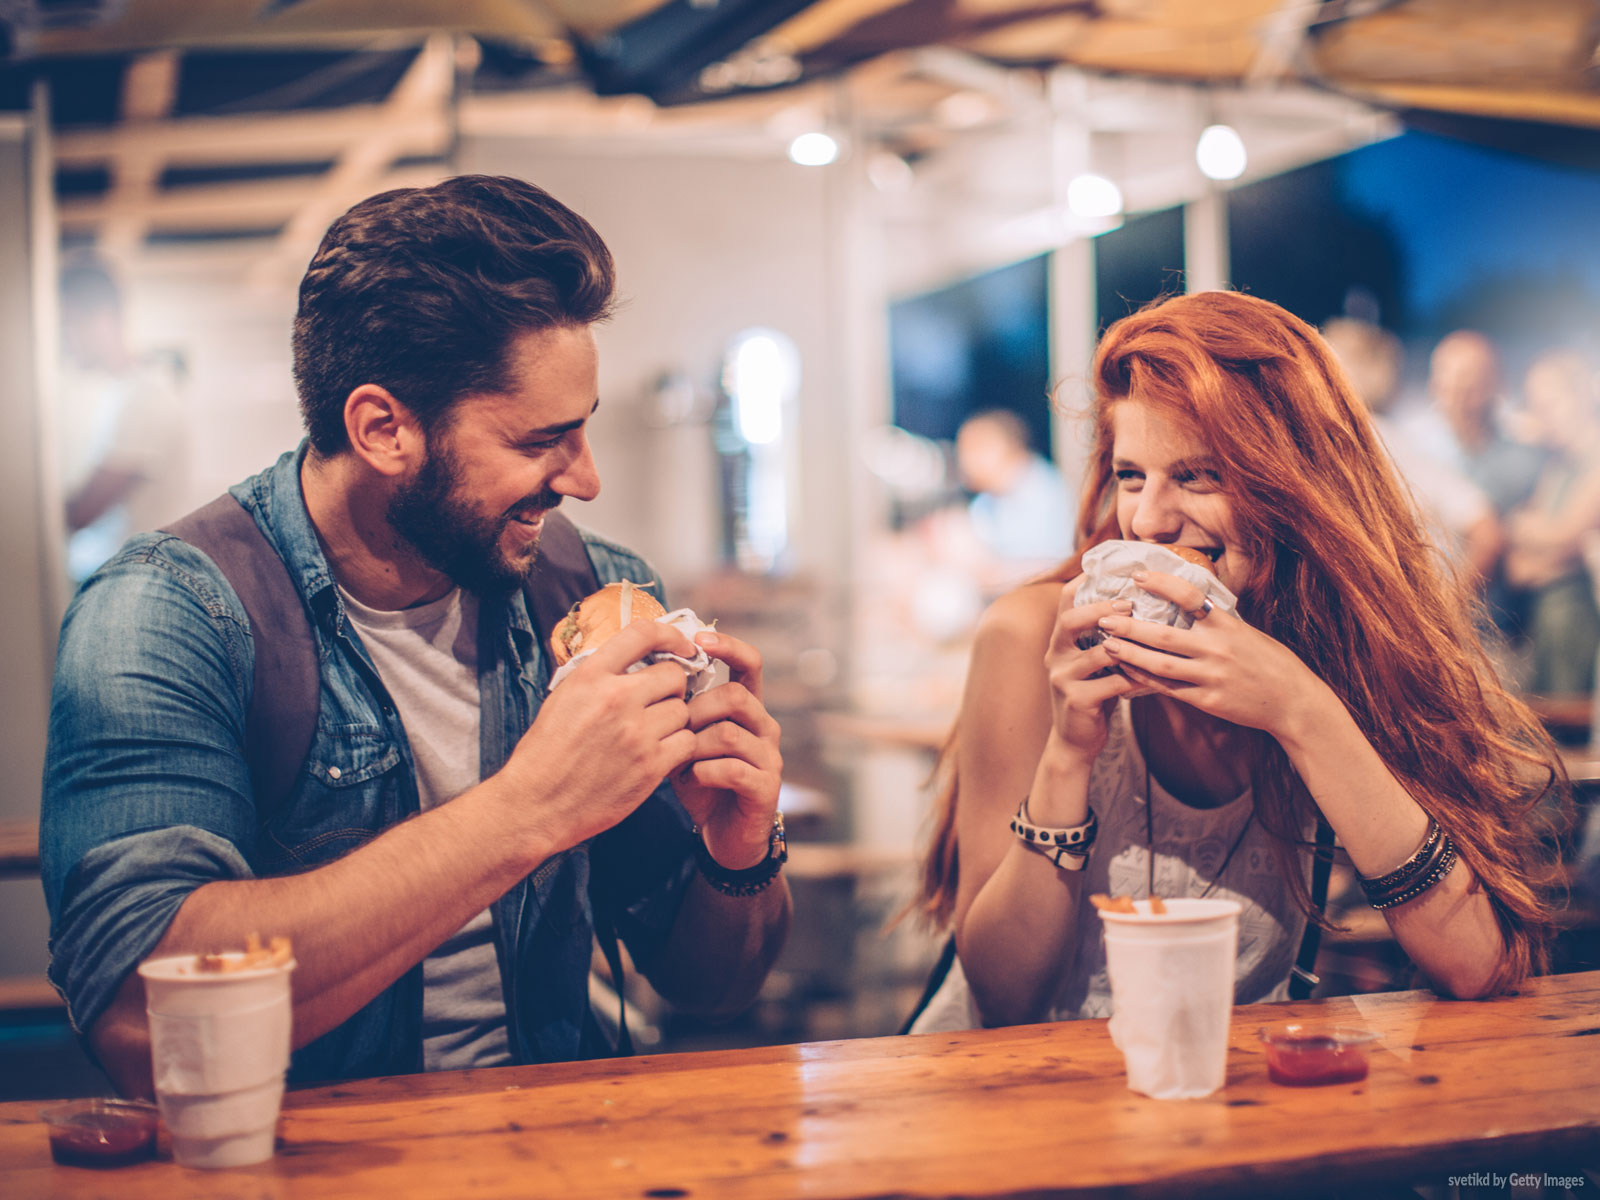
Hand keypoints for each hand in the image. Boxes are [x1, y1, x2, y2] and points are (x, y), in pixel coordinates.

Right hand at [505, 619, 699, 848]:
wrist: (536, 804)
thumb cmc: (545, 753)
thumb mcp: (563, 698)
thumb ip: (599, 676)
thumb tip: (635, 660)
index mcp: (591, 677)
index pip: (643, 634)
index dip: (671, 636)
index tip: (682, 646)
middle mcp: (616, 699)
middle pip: (674, 675)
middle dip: (672, 686)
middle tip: (661, 701)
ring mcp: (636, 734)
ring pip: (683, 710)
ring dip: (674, 719)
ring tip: (655, 732)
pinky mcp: (650, 766)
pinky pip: (686, 742)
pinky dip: (679, 747)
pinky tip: (662, 753)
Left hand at [674, 631, 782, 869]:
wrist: (722, 833)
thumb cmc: (701, 780)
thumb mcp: (685, 739)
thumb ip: (678, 711)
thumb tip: (647, 674)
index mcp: (747, 708)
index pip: (750, 663)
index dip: (728, 645)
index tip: (699, 639)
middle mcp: (764, 726)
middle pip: (736, 696)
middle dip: (696, 710)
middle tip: (672, 729)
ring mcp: (769, 757)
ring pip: (730, 733)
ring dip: (695, 746)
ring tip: (678, 761)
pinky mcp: (765, 787)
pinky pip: (732, 768)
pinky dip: (702, 773)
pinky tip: (689, 779)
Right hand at [1043, 582, 1136, 758]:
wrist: (1074, 741)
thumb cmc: (1093, 694)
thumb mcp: (1093, 662)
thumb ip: (1104, 637)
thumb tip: (1140, 604)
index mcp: (1060, 641)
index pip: (1066, 601)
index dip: (1087, 581)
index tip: (1114, 569)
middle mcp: (1055, 655)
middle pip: (1071, 620)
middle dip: (1102, 608)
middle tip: (1130, 604)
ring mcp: (1063, 679)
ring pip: (1096, 653)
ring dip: (1126, 645)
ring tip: (1150, 638)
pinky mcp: (1077, 700)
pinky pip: (1111, 684)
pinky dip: (1134, 678)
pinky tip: (1152, 676)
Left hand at [1094, 569, 1329, 735]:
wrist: (1293, 702)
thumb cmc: (1271, 661)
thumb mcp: (1247, 632)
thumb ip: (1216, 621)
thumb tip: (1187, 601)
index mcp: (1229, 625)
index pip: (1190, 596)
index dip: (1161, 583)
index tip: (1136, 575)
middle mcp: (1218, 649)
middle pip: (1164, 635)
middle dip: (1130, 626)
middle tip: (1103, 616)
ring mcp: (1211, 677)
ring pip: (1160, 665)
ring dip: (1130, 654)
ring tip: (1107, 644)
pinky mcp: (1208, 701)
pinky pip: (1169, 689)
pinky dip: (1145, 679)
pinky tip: (1127, 671)